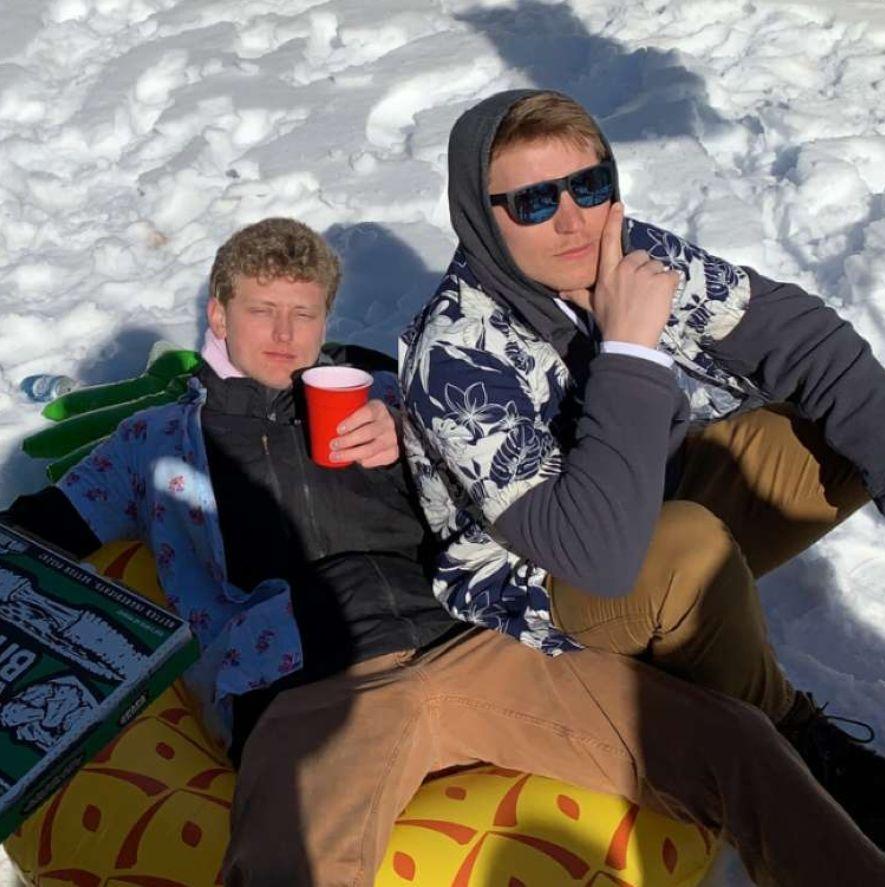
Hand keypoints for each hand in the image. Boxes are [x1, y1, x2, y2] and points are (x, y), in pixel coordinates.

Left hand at [329, 399, 398, 467]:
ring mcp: (391, 440)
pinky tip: (353, 458)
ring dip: (350, 454)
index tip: (339, 429)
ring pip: (369, 450)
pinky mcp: (392, 453)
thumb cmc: (371, 419)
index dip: (352, 422)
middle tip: (333, 445)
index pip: (367, 413)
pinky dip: (361, 461)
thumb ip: (351, 413)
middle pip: (367, 434)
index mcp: (378, 409)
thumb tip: (325, 422)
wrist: (396, 429)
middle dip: (347, 441)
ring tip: (335, 456)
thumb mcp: (365, 409)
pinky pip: (373, 460)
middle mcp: (387, 424)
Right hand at [565, 203, 679, 348]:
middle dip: (643, 270)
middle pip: (640, 257)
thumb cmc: (610, 323)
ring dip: (657, 281)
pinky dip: (670, 286)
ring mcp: (645, 274)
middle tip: (639, 292)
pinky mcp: (663, 281)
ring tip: (649, 300)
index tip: (618, 205)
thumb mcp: (592, 306)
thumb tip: (561, 291)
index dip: (613, 222)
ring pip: (657, 267)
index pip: (609, 241)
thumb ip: (579, 295)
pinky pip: (672, 275)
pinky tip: (661, 299)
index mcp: (608, 273)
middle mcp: (625, 269)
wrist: (628, 341)